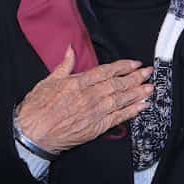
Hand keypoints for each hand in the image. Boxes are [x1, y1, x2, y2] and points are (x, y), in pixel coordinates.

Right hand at [14, 47, 153, 153]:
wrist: (33, 134)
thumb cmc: (37, 108)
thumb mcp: (48, 81)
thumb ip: (64, 66)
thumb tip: (70, 50)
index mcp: (77, 83)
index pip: (106, 71)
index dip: (123, 67)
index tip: (135, 63)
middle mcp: (89, 96)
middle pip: (117, 85)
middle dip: (135, 78)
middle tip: (149, 73)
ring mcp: (94, 112)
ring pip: (121, 100)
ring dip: (138, 93)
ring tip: (150, 88)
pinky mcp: (96, 127)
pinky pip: (118, 118)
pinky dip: (131, 112)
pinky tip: (142, 107)